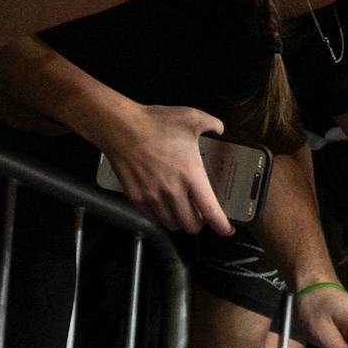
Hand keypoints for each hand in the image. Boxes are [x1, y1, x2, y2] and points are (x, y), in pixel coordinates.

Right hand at [99, 105, 232, 235]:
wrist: (120, 127)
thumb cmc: (156, 123)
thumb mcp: (191, 117)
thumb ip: (212, 123)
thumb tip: (220, 129)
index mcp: (191, 175)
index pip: (211, 211)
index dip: (221, 225)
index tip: (227, 230)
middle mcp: (173, 191)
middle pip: (191, 225)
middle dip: (199, 224)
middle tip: (200, 216)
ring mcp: (153, 196)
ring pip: (171, 224)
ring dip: (179, 222)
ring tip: (181, 213)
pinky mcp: (136, 197)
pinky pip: (151, 218)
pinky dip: (159, 219)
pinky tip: (162, 210)